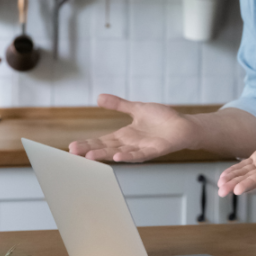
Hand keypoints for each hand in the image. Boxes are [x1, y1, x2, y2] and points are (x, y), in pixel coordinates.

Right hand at [68, 94, 198, 161]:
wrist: (183, 126)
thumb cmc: (162, 119)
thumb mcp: (137, 108)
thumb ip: (119, 104)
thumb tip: (99, 97)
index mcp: (125, 135)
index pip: (102, 140)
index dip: (88, 143)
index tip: (72, 146)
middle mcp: (130, 144)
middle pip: (106, 148)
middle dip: (90, 150)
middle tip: (73, 153)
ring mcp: (141, 149)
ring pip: (119, 153)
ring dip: (105, 155)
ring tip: (89, 157)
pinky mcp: (154, 150)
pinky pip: (139, 155)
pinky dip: (129, 156)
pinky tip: (118, 157)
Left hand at [217, 132, 255, 196]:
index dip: (251, 182)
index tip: (238, 190)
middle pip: (251, 177)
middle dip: (235, 185)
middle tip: (222, 192)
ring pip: (245, 172)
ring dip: (231, 179)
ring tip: (219, 187)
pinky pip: (245, 165)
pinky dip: (234, 170)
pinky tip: (223, 177)